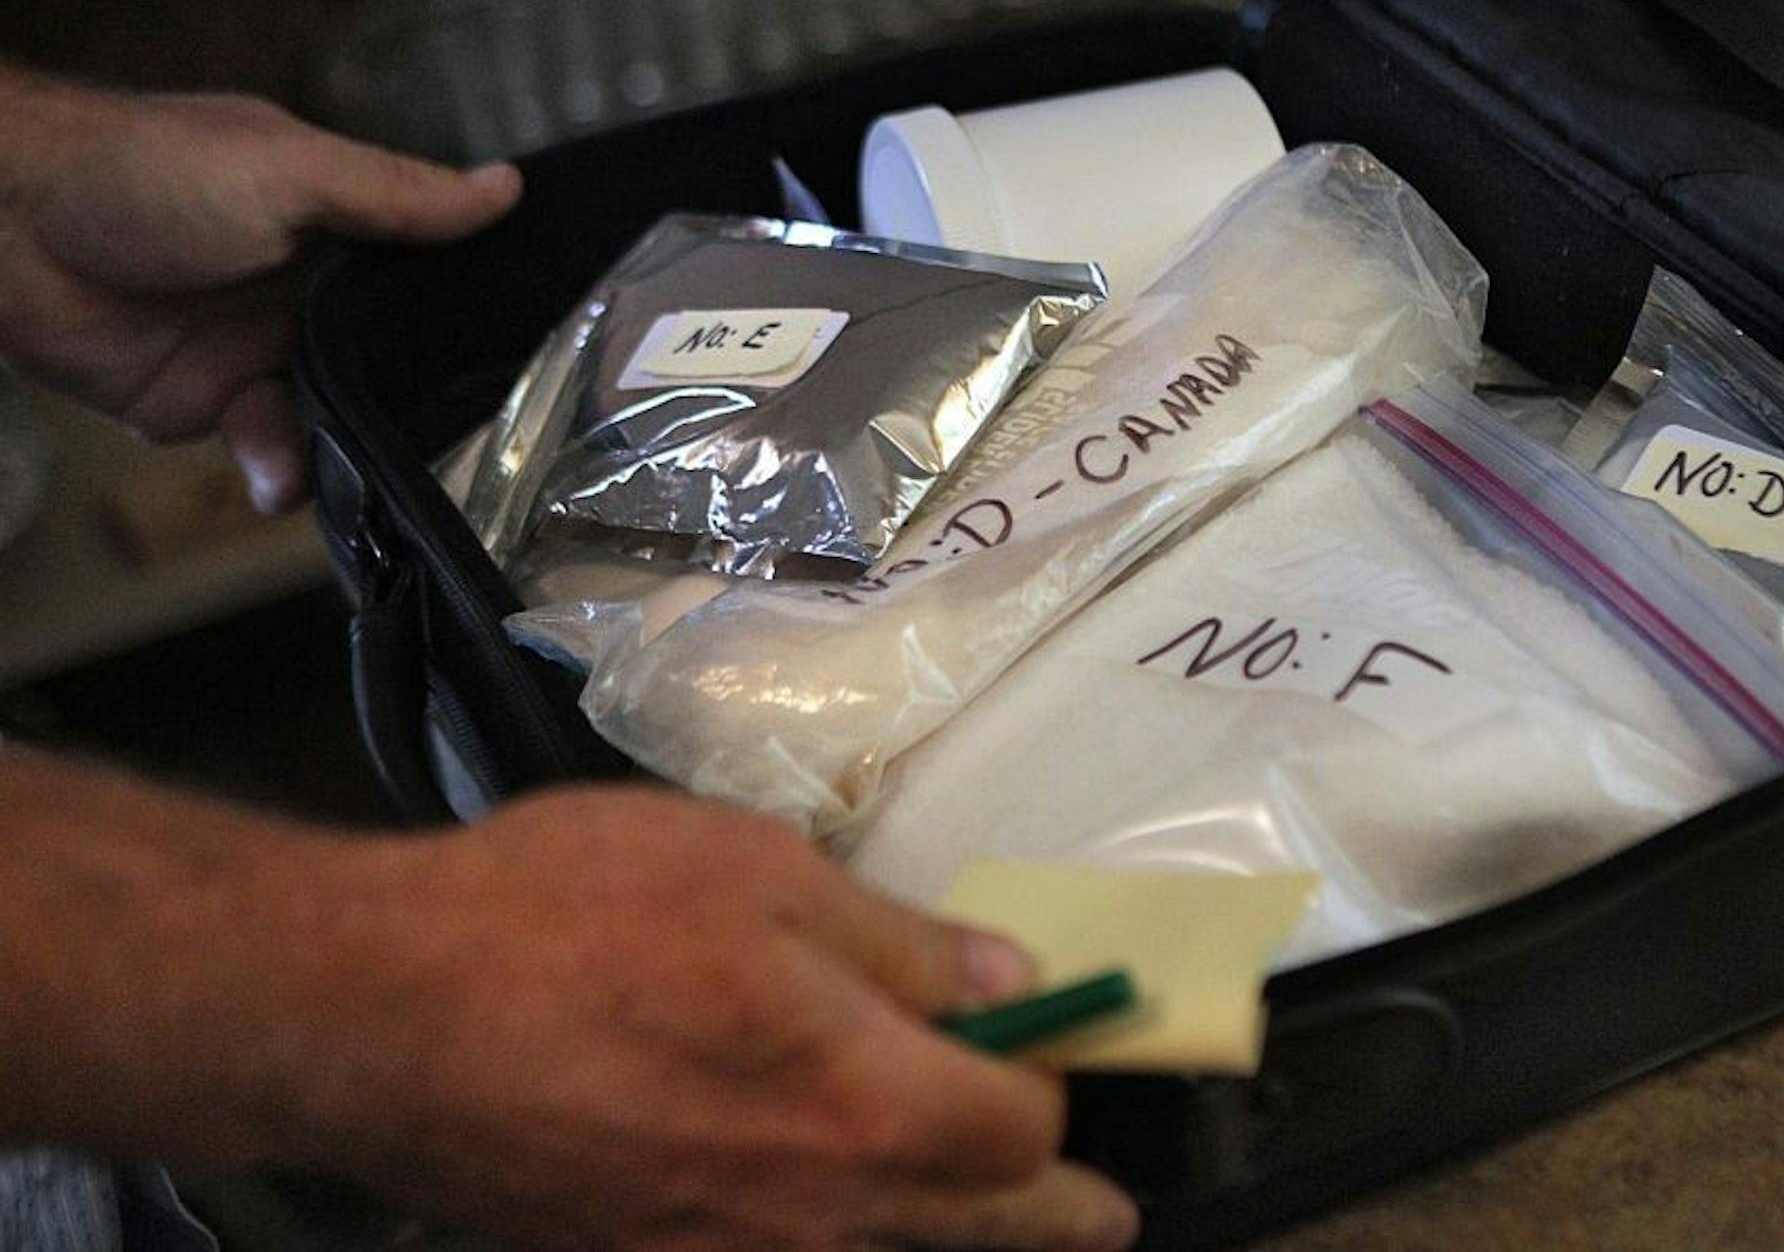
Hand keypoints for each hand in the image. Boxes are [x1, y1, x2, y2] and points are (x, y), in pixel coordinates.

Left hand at [0, 67, 520, 510]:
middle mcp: (306, 289)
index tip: (534, 352)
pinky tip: (281, 474)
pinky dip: (281, 468)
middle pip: (395, 356)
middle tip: (469, 438)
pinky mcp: (207, 404)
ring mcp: (259, 349)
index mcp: (335, 222)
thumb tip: (507, 187)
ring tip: (361, 467)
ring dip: (352, 444)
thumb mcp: (288, 171)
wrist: (5, 232)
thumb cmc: (142, 175)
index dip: (473, 308)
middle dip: (422, 398)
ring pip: (340, 413)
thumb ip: (395, 195)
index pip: (428, 269)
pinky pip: (268, 448)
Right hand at [284, 785, 1140, 1251]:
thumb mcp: (757, 873)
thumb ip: (901, 945)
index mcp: (865, 1108)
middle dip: (1060, 1216)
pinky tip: (835, 1210)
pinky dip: (843, 1244)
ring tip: (989, 1213)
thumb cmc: (572, 913)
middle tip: (1104, 1216)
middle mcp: (818, 1218)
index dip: (1055, 1083)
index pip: (1028, 1133)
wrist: (374, 1016)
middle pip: (992, 1236)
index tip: (1053, 1044)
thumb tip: (1010, 983)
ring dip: (953, 1236)